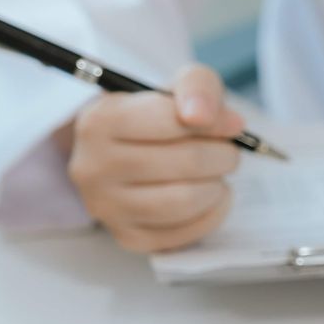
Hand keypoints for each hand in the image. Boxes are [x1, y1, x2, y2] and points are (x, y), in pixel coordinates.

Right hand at [67, 64, 243, 251]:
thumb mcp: (173, 86)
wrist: (126, 152)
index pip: (169, 121)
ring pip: (182, 201)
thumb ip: (195, 87)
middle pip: (182, 163)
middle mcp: (92, 167)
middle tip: (228, 152)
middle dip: (220, 156)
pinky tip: (213, 197)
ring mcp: (106, 207)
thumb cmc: (154, 118)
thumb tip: (209, 117)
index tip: (231, 125)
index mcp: (98, 122)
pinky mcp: (127, 237)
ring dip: (216, 186)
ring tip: (218, 174)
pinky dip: (212, 214)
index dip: (213, 122)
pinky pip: (182, 234)